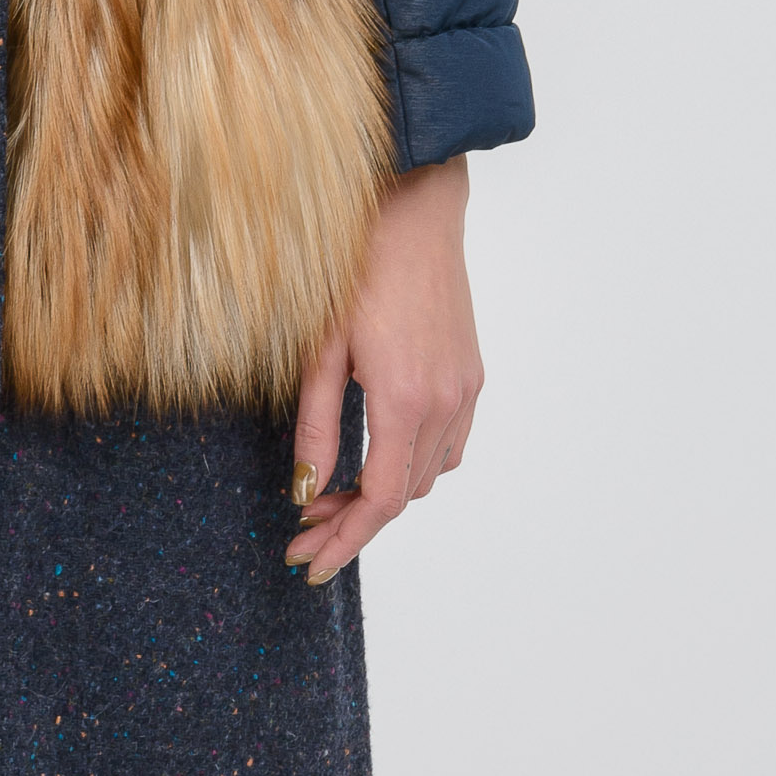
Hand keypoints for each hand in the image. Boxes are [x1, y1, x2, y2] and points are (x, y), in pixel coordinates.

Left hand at [285, 160, 481, 586]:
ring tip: (333, 492)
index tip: (310, 564)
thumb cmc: (357, 268)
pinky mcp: (471, 373)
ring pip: (431, 473)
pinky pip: (449, 442)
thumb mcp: (318, 351)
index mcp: (404, 400)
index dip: (345, 540)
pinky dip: (415, 462)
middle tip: (305, 532)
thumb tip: (304, 491)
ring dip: (386, 493)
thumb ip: (315, 426)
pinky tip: (378, 453)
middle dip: (354, 522)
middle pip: (405, 496)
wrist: (416, 211)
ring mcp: (465, 388)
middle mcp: (445, 402)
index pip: (381, 501)